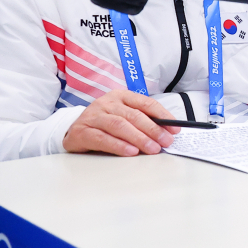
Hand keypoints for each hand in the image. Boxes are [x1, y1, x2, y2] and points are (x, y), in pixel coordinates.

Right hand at [63, 90, 179, 155]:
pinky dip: (119, 145)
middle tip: (165, 142)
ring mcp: (92, 116)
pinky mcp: (81, 131)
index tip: (175, 128)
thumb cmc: (104, 123)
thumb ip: (142, 121)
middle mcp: (106, 103)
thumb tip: (167, 133)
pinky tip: (131, 151)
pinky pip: (103, 138)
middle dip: (153, 129)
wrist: (73, 130)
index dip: (162, 115)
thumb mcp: (124, 117)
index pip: (145, 103)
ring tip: (152, 149)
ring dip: (139, 138)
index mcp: (120, 96)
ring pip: (119, 125)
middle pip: (133, 115)